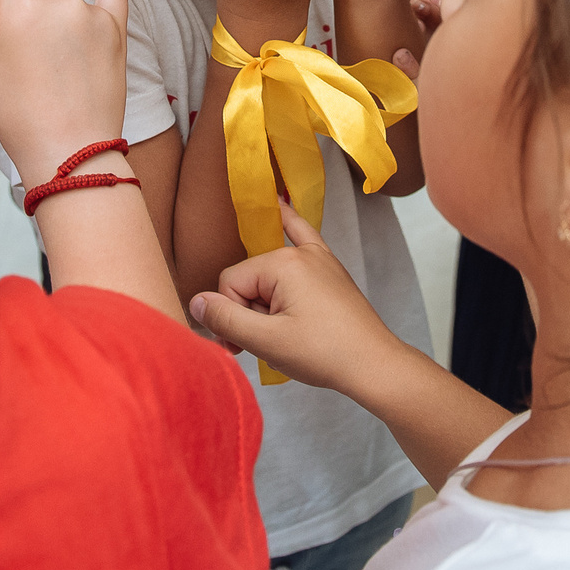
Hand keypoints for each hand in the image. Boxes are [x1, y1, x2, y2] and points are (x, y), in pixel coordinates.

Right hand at [0, 0, 129, 185]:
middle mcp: (60, 1)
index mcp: (22, 7)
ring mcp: (92, 14)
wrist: (70, 153)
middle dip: (20, 24)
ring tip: (52, 73)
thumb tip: (1, 11)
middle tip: (27, 71)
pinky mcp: (116, 31)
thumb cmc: (21, 116)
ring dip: (49, 27)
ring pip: (58, 5)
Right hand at [191, 201, 407, 391]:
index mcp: (282, 263)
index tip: (242, 348)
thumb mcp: (267, 342)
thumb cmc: (324, 354)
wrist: (374, 365)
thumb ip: (226, 320)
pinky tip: (280, 204)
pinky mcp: (329, 269)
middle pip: (249, 279)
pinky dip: (288, 223)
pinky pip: (302, 236)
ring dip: (267, 304)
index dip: (231, 317)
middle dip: (249, 314)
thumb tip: (195, 301)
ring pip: (269, 274)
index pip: (230, 282)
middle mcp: (300, 252)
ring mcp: (317, 258)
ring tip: (282, 334)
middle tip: (266, 346)